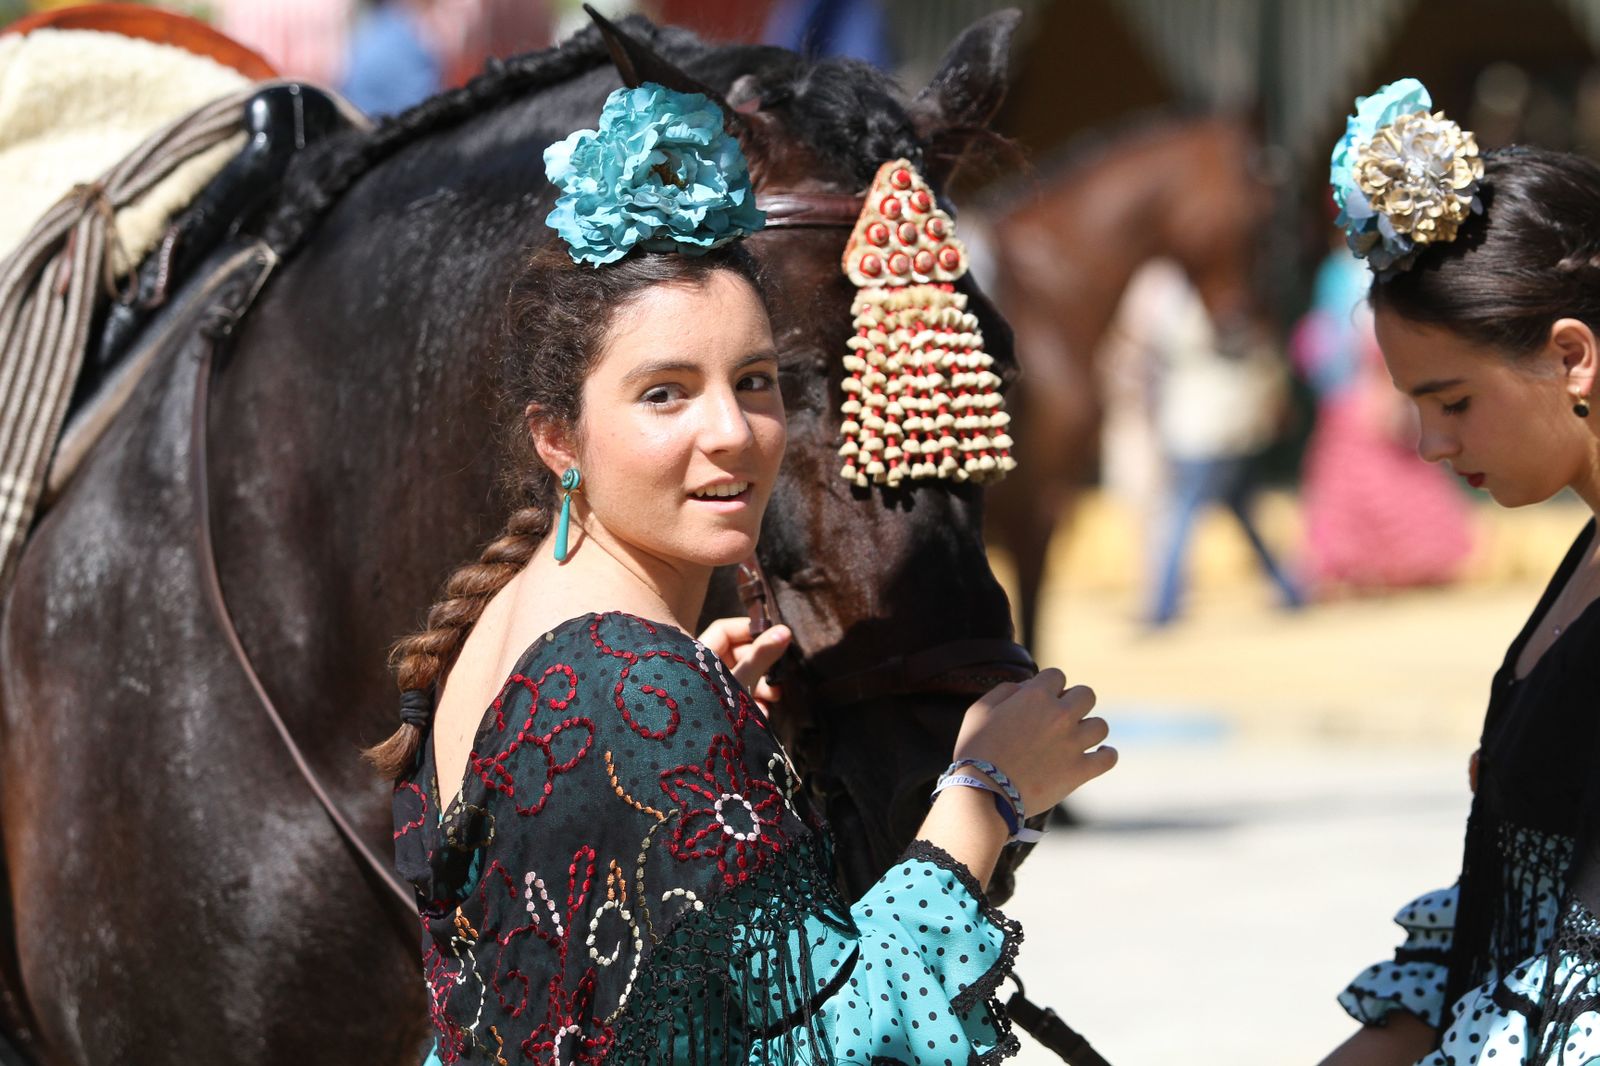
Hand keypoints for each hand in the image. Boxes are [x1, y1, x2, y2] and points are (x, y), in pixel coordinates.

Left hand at [697, 618, 790, 713]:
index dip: (749, 630)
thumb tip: (785, 630)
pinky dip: (752, 703)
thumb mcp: (742, 680)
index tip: (774, 635)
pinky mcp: (716, 710)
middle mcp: (701, 671)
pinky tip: (762, 714)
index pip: (725, 630)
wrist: (699, 753)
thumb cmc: (713, 710)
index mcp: (698, 657)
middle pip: (736, 654)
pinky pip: (737, 698)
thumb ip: (762, 655)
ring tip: (774, 698)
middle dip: (761, 664)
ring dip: (761, 686)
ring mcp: (709, 691)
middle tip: (778, 675)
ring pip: (740, 677)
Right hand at [951, 669, 1114, 819]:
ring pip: (1101, 725)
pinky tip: (1098, 754)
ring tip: (1077, 737)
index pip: (1057, 675)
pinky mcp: (1080, 770)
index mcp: (1035, 696)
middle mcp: (1060, 715)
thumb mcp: (979, 710)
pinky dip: (1106, 754)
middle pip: (1087, 695)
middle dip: (1074, 702)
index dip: (1049, 686)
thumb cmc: (976, 750)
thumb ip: (1005, 691)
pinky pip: (1108, 757)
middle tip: (1061, 717)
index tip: (1042, 698)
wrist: (985, 792)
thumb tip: (1025, 687)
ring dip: (1089, 728)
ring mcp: (1073, 743)